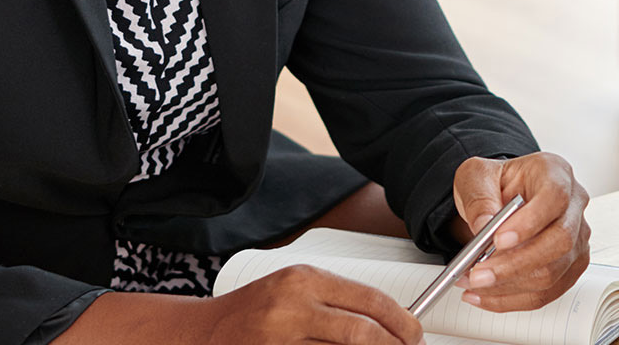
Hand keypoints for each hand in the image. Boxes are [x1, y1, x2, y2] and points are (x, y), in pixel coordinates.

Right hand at [204, 264, 423, 343]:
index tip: (415, 334)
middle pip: (363, 332)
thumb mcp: (295, 292)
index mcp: (304, 280)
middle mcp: (293, 306)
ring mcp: (281, 338)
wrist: (204, 334)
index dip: (402, 322)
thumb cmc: (253, 312)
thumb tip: (389, 321)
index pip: (370, 299)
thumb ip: (338, 301)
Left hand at [449, 152, 591, 312]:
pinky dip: (512, 299)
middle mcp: (573, 205)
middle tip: (478, 273)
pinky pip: (545, 293)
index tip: (498, 239)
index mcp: (555, 172)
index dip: (530, 221)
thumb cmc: (495, 184)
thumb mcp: (476, 177)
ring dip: (508, 285)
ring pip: (553, 272)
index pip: (555, 196)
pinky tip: (485, 295)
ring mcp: (576, 238)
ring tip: (474, 282)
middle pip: (559, 240)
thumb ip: (479, 198)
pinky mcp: (569, 267)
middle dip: (514, 264)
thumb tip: (484, 227)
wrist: (500, 201)